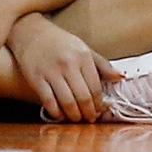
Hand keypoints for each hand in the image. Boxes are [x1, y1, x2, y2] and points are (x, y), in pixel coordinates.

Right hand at [7, 14, 121, 121]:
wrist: (31, 32)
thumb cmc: (61, 42)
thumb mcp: (83, 48)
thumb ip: (102, 64)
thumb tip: (121, 77)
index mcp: (83, 56)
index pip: (95, 86)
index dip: (99, 102)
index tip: (100, 110)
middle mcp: (68, 64)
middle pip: (83, 96)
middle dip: (89, 112)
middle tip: (90, 119)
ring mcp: (51, 72)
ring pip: (67, 101)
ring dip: (74, 115)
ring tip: (77, 119)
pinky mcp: (36, 79)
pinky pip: (49, 101)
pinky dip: (56, 112)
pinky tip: (60, 115)